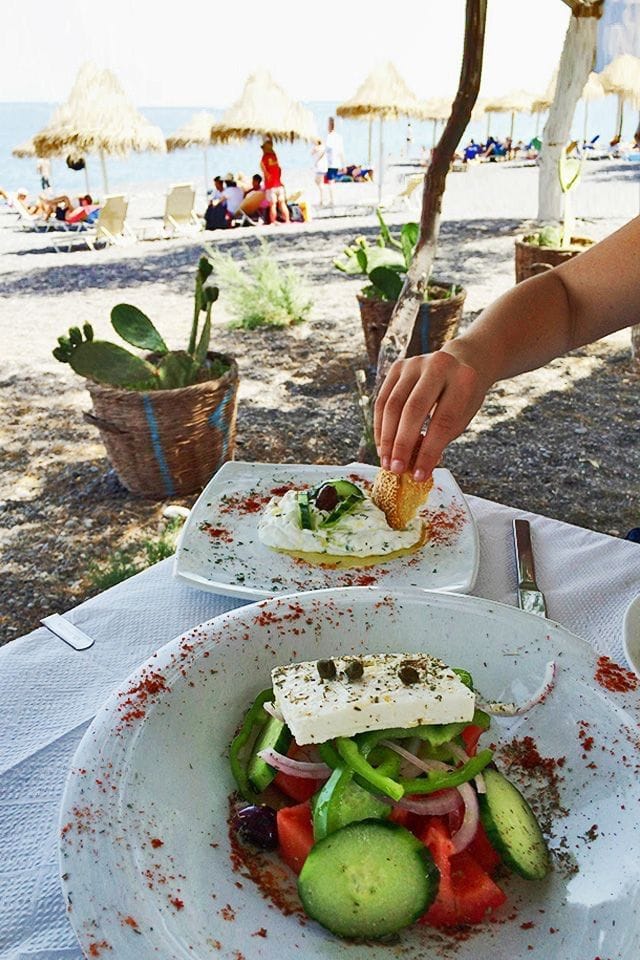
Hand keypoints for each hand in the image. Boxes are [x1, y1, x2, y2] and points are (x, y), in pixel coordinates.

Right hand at [373, 350, 488, 480]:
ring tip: (387, 462)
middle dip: (402, 444)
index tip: (419, 475)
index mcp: (463, 379)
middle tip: (397, 470)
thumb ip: (440, 439)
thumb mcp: (462, 417)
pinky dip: (380, 426)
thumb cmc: (463, 397)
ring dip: (387, 438)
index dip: (429, 451)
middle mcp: (437, 365)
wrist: (461, 363)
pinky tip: (382, 446)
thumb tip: (415, 469)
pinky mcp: (397, 367)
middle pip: (413, 410)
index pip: (443, 421)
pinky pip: (382, 400)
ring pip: (392, 405)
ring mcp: (414, 363)